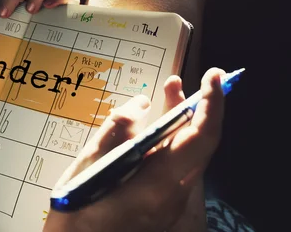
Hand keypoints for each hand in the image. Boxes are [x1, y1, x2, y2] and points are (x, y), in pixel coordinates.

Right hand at [43, 68, 225, 231]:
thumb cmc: (77, 213)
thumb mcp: (88, 165)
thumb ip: (117, 131)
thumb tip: (142, 104)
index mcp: (159, 185)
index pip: (201, 138)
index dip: (212, 104)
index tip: (214, 76)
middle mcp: (174, 196)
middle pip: (199, 144)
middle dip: (197, 106)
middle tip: (183, 78)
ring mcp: (170, 203)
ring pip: (189, 154)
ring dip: (183, 121)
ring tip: (169, 90)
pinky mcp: (162, 204)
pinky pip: (177, 164)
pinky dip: (172, 139)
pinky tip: (155, 125)